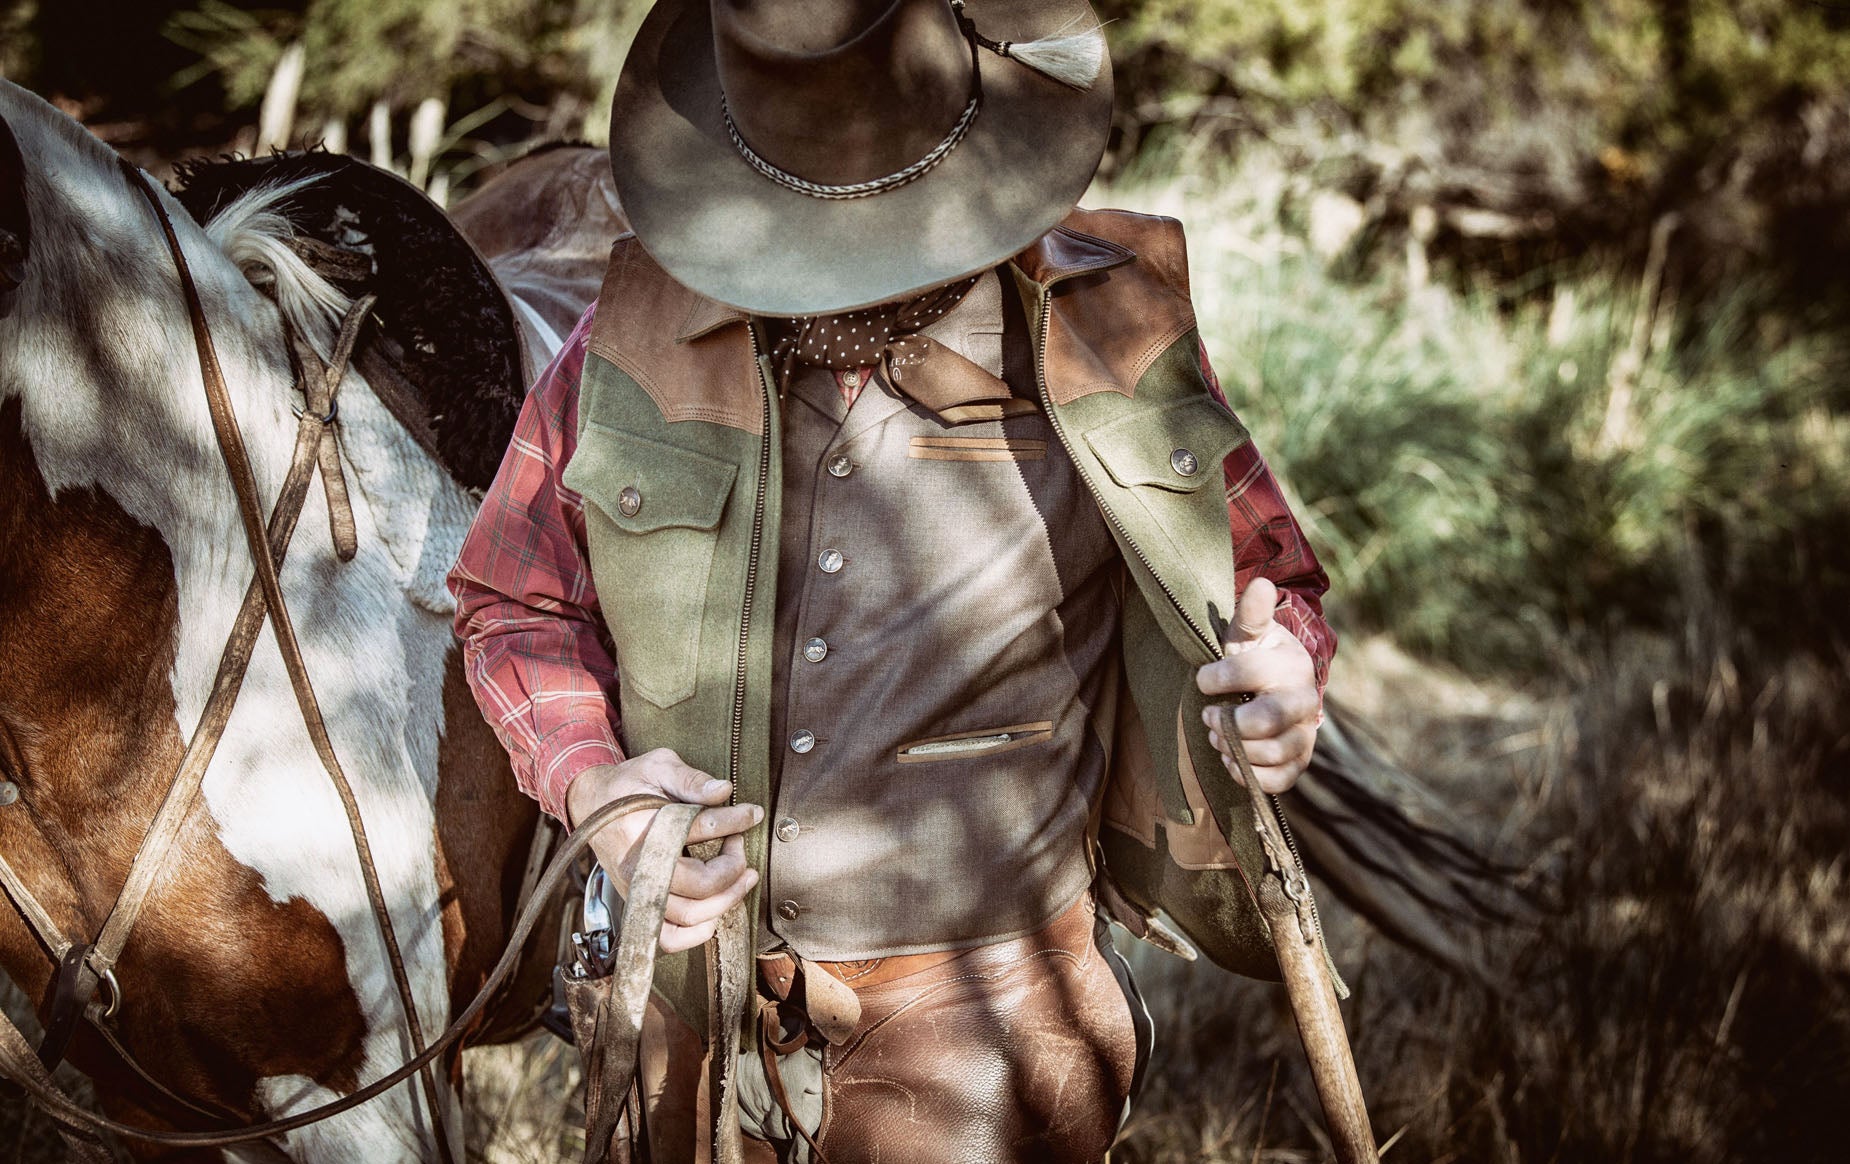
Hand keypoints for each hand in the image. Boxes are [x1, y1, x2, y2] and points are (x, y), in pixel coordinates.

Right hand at [565, 750, 761, 952]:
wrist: (590, 803)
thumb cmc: (627, 784)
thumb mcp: (658, 766)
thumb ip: (691, 779)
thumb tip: (724, 791)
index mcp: (643, 827)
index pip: (700, 828)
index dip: (735, 820)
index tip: (753, 813)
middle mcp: (638, 866)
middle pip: (698, 884)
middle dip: (732, 867)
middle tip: (740, 846)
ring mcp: (636, 890)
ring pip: (688, 915)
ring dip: (724, 900)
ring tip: (742, 878)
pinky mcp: (638, 904)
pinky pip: (667, 937)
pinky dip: (695, 934)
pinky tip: (715, 912)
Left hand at [1194, 577, 1321, 793]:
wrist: (1280, 686)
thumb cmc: (1256, 656)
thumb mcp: (1250, 633)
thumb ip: (1251, 613)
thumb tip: (1260, 583)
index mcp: (1291, 664)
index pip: (1250, 673)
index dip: (1216, 678)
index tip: (1202, 680)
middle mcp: (1304, 700)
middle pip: (1266, 720)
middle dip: (1227, 722)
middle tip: (1208, 717)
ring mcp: (1304, 734)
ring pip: (1272, 753)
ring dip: (1233, 749)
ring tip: (1216, 736)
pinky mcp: (1299, 762)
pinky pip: (1279, 780)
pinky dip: (1249, 775)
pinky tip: (1231, 759)